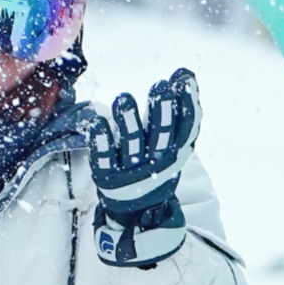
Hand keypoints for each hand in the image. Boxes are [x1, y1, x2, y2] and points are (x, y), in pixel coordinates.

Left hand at [88, 67, 198, 267]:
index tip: (182, 77)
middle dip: (161, 112)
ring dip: (129, 122)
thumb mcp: (173, 145)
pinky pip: (104, 157)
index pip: (185, 127)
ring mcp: (131, 170)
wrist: (136, 211)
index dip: (186, 103)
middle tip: (160, 87)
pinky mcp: (107, 174)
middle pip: (160, 136)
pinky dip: (101, 140)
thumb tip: (186, 73)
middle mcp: (156, 162)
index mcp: (174, 153)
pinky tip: (97, 121)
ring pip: (132, 144)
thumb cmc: (155, 166)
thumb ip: (180, 112)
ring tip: (124, 98)